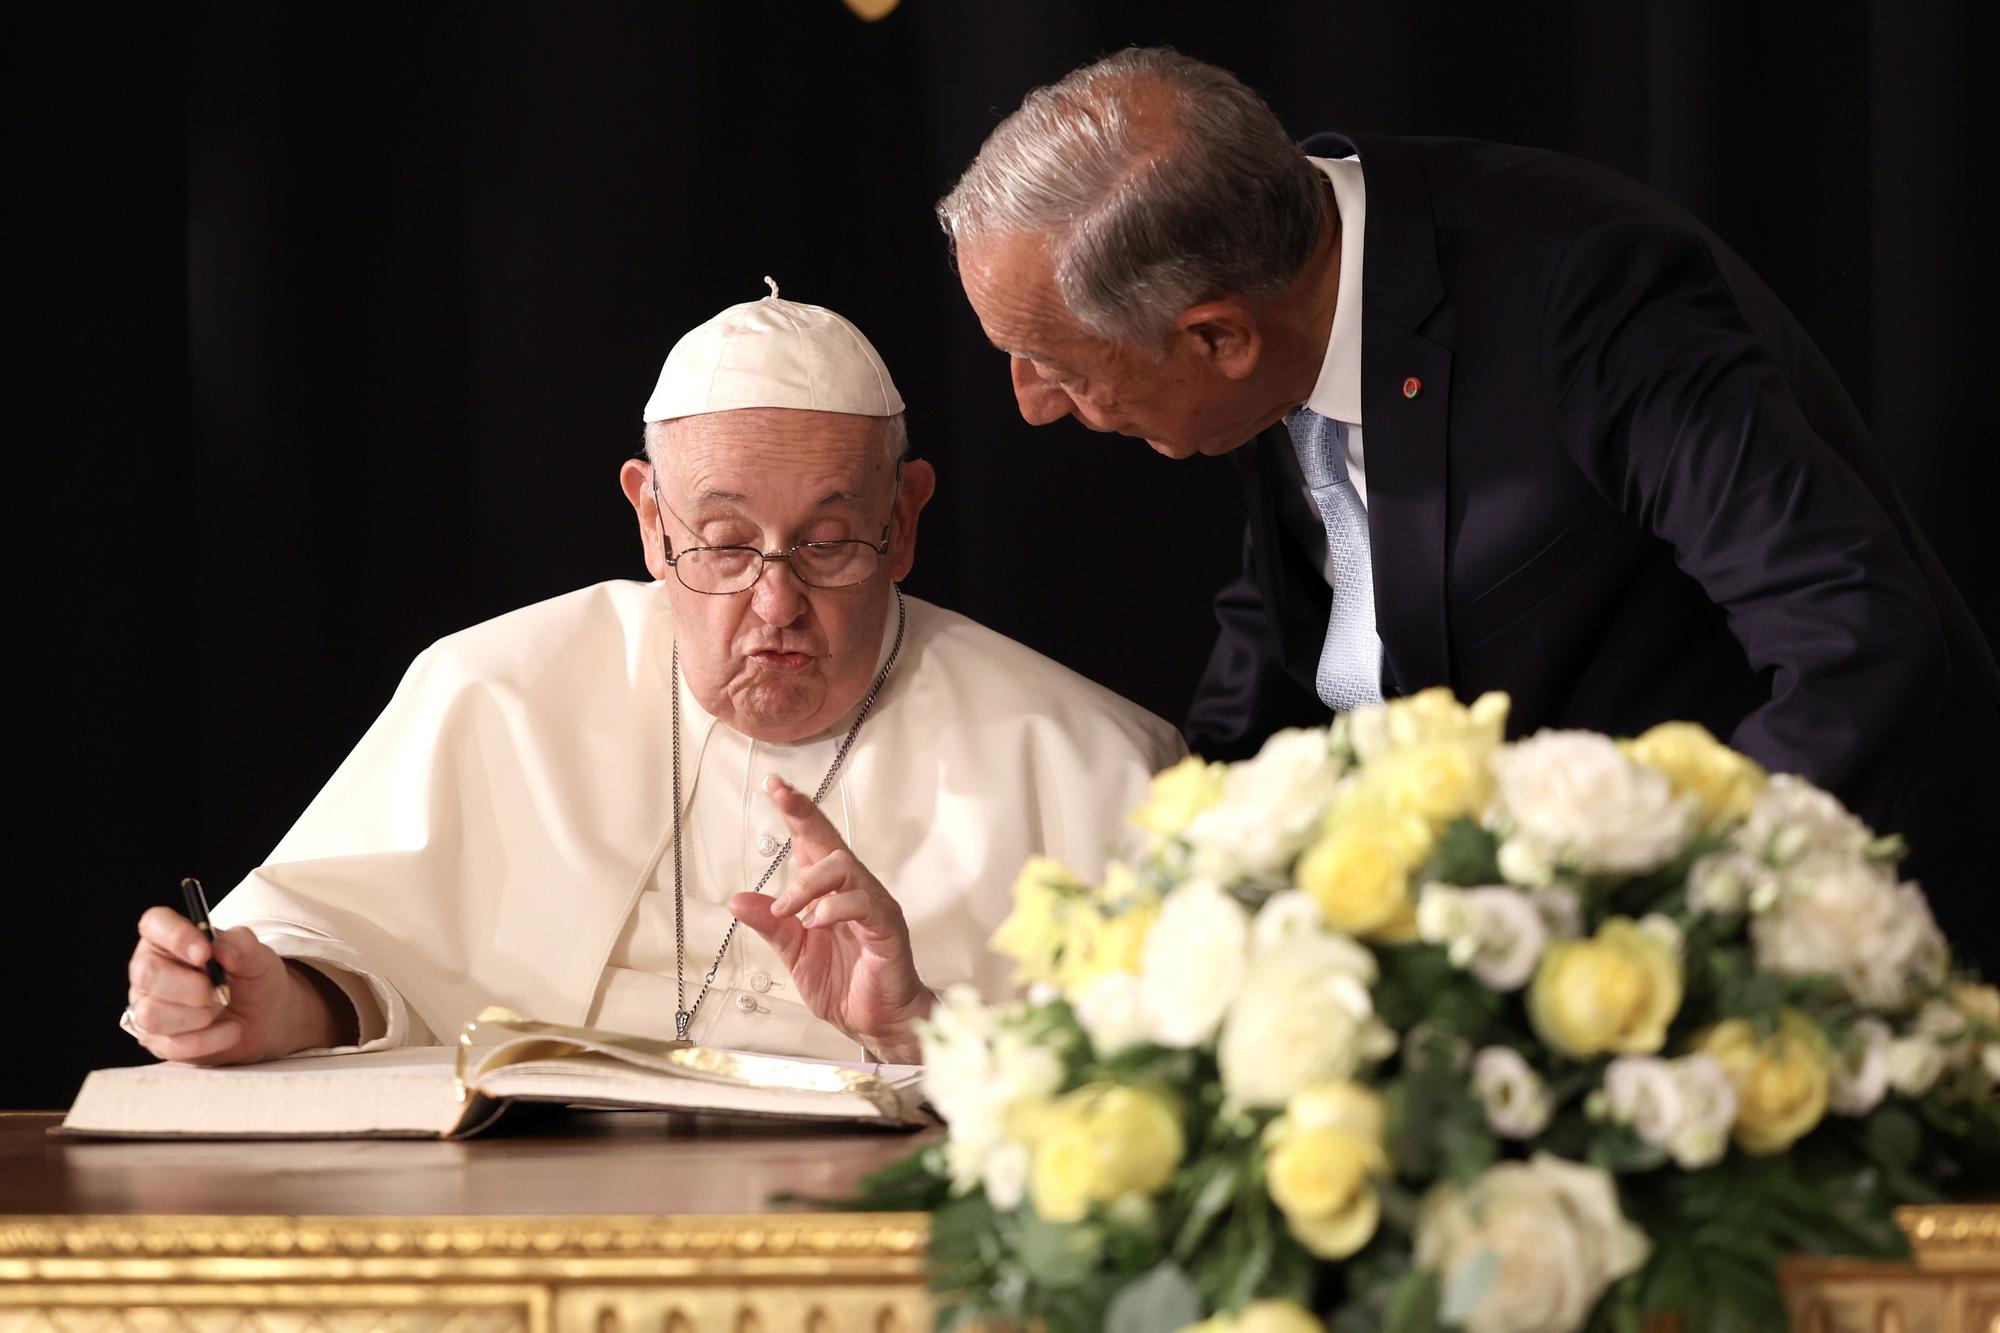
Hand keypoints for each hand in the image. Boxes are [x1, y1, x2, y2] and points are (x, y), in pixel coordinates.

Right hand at [125, 908, 346, 1064]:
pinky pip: (170, 1045)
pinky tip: (228, 1031)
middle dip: (190, 986)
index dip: (175, 936)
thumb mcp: (259, 957)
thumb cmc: (253, 979)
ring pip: (151, 1014)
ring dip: (198, 1016)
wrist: (266, 1019)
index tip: (205, 953)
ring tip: (222, 1008)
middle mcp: (150, 971)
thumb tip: (220, 947)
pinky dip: (208, 1040)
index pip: (154, 924)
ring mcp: (148, 1007)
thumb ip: (242, 945)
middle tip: (219, 990)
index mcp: (170, 939)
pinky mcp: (157, 1042)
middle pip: (146, 973)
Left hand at [728, 777, 934, 1062]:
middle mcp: (855, 890)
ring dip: (809, 883)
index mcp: (831, 892)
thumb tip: (736, 900)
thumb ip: (771, 925)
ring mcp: (874, 907)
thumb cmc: (844, 982)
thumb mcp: (794, 953)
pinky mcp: (887, 929)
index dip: (797, 812)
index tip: (775, 786)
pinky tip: (815, 922)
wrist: (875, 1022)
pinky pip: (864, 905)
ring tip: (789, 908)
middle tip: (781, 799)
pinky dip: (835, 909)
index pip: (813, 842)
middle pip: (831, 843)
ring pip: (845, 869)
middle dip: (805, 818)